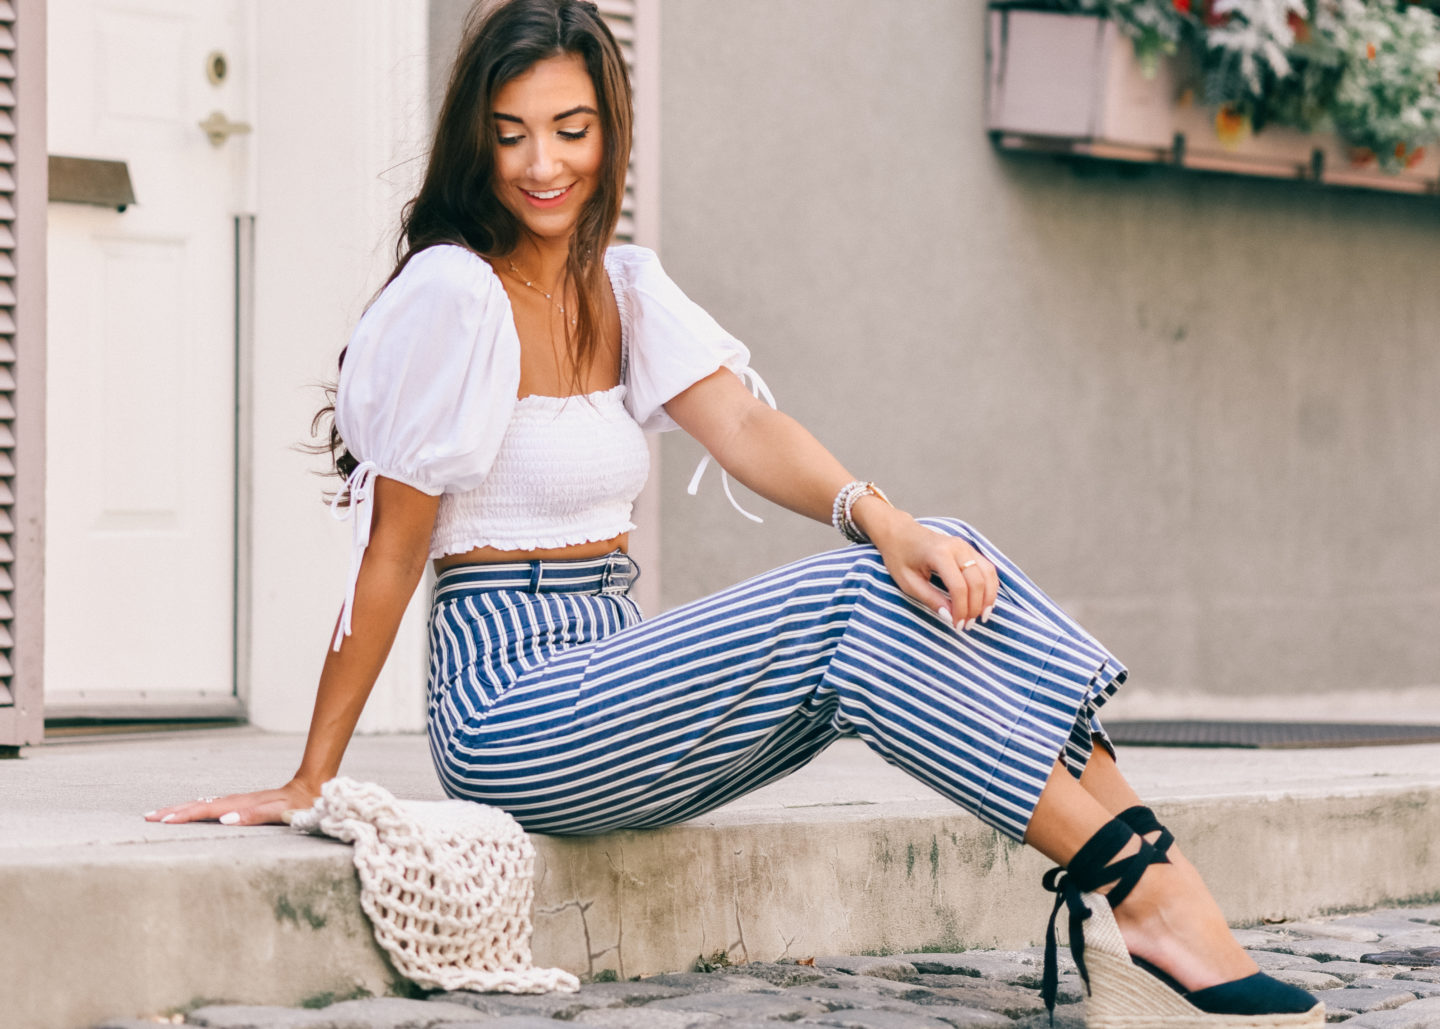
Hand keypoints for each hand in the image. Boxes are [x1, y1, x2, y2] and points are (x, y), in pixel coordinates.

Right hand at [144, 777, 320, 826]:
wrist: (313, 788)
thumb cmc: (301, 805)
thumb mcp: (281, 812)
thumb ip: (256, 815)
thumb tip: (226, 819)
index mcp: (242, 804)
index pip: (207, 811)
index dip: (185, 815)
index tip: (163, 820)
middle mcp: (237, 801)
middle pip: (200, 805)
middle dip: (175, 810)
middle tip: (149, 816)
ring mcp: (239, 801)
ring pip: (205, 804)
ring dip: (183, 808)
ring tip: (161, 814)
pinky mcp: (243, 803)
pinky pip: (214, 806)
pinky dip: (197, 809)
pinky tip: (191, 811)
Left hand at [865, 509, 998, 630]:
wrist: (899, 533)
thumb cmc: (900, 557)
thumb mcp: (908, 582)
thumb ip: (930, 599)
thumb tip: (950, 617)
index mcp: (938, 554)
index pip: (958, 587)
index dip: (961, 609)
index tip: (957, 625)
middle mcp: (957, 547)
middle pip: (976, 581)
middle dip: (975, 607)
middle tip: (967, 625)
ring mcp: (966, 546)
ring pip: (988, 574)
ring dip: (988, 597)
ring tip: (981, 617)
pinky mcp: (970, 549)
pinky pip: (987, 568)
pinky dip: (990, 586)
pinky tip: (985, 602)